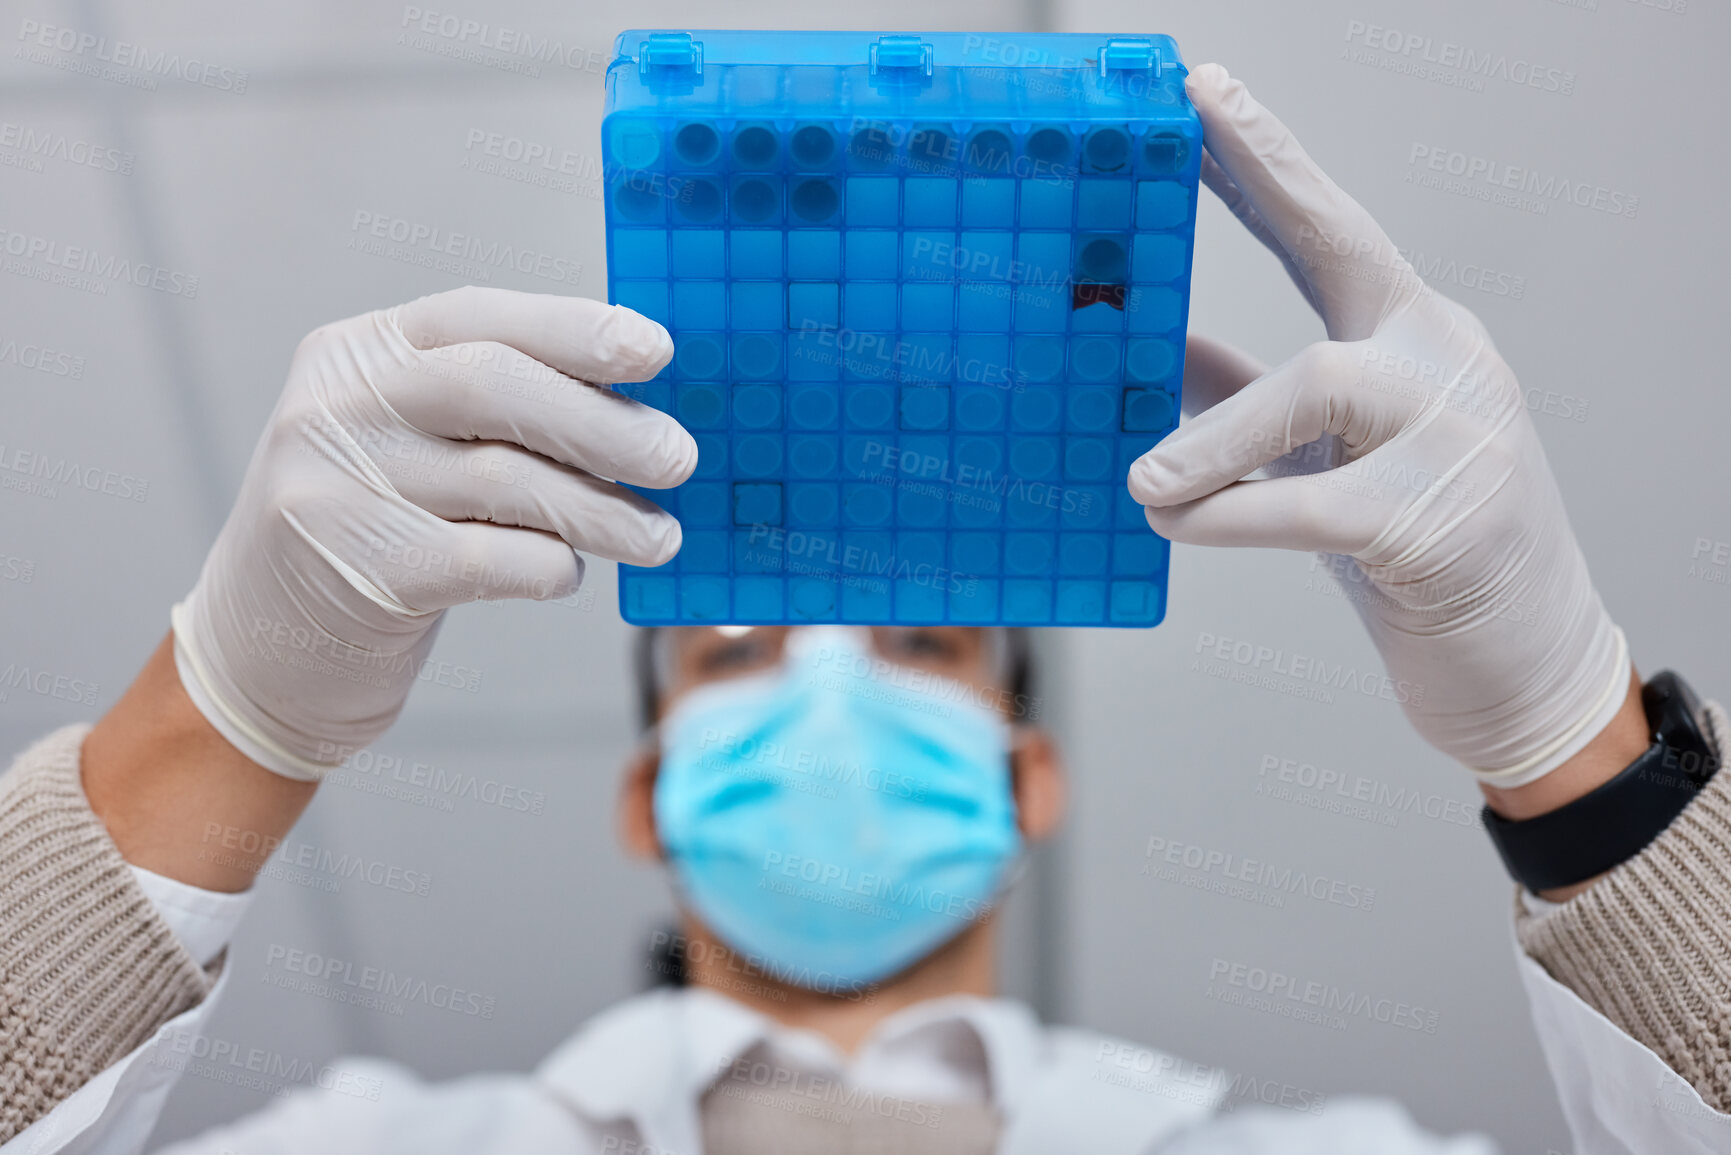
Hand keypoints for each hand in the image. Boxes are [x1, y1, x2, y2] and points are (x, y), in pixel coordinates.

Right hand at [171, 286, 692, 779]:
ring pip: (502, 481)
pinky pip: (486, 560)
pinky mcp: (357, 572)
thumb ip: (499, 412)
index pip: (479, 318)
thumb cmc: (375, 532)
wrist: (263, 649)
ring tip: (660, 536)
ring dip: (601, 511)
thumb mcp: (410, 444)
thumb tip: (641, 404)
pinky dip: (548, 565)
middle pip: (493, 387)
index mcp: (361, 352)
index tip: (658, 350)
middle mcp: (339, 407)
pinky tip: (571, 573)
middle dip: (602, 422)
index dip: (575, 329)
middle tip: (678, 457)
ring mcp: (337, 488)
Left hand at [1130, 65, 1629, 786]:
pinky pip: (1312, 503)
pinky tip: (1173, 521)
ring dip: (1214, 433)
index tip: (1203, 98)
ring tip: (1141, 477)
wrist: (1527, 664)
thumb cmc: (1419, 552)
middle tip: (1192, 121)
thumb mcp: (1329, 461)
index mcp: (1414, 339)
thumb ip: (1248, 404)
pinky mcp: (1442, 521)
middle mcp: (1445, 360)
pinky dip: (1230, 512)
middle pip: (1348, 246)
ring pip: (1318, 384)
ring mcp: (1459, 432)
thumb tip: (1157, 352)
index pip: (1332, 231)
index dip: (1265, 163)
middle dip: (1267, 175)